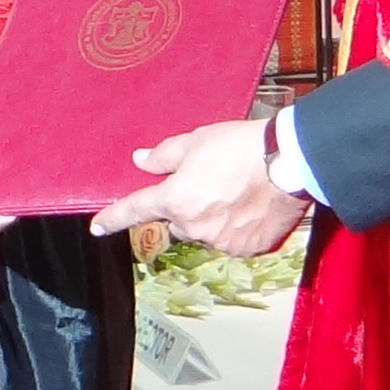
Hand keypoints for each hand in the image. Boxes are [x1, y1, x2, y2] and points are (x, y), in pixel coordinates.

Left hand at [94, 116, 308, 253]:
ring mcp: (221, 241)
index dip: (113, 218)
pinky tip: (253, 207)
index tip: (98, 227)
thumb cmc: (243, 146)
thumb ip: (165, 156)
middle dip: (187, 208)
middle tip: (211, 185)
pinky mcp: (247, 249)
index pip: (135, 210)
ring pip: (207, 232)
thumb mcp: (197, 140)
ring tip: (239, 193)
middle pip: (178, 223)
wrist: (291, 162)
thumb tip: (142, 161)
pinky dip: (238, 228)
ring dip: (214, 219)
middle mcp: (194, 226)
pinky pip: (233, 241)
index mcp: (176, 199)